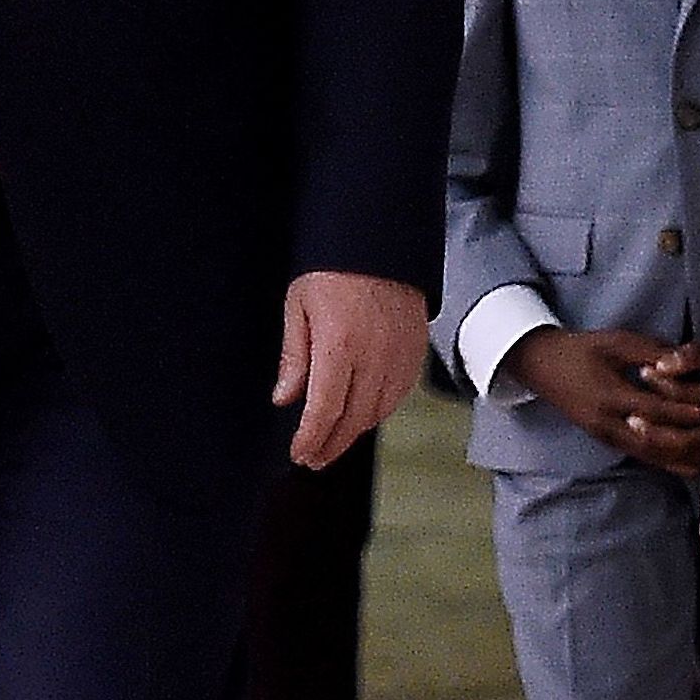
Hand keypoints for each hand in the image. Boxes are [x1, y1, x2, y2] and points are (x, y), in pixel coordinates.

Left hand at [274, 271, 425, 468]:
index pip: (323, 411)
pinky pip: (398, 396)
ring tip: (335, 441)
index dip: (310, 439)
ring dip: (355, 432)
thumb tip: (284, 398)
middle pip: (352, 420)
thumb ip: (294, 358)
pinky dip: (379, 412)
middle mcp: (373, 358)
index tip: (300, 453)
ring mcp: (399, 357)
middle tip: (314, 458)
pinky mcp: (415, 352)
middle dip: (331, 445)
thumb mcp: (299, 307)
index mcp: (339, 347)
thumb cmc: (335, 268)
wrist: (380, 241)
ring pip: (377, 413)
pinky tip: (364, 416)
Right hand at [505, 327, 699, 474]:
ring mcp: (607, 438)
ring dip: (685, 454)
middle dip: (691, 439)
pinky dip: (671, 460)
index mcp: (609, 396)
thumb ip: (651, 352)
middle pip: (658, 443)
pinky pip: (646, 458)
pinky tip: (696, 460)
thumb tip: (686, 361)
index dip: (686, 411)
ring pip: (654, 457)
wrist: (542, 366)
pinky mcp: (610, 443)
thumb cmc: (583, 349)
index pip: (655, 410)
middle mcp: (608, 424)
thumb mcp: (616, 342)